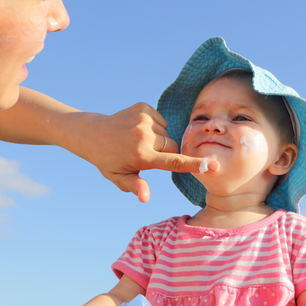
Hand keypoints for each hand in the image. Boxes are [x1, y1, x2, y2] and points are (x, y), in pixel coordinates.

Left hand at [80, 103, 218, 202]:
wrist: (92, 134)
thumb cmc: (108, 160)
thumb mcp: (119, 177)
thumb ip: (135, 186)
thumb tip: (145, 198)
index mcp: (141, 156)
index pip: (174, 162)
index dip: (195, 165)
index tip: (213, 165)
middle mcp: (144, 136)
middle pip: (173, 147)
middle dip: (166, 153)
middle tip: (147, 156)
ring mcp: (144, 119)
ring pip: (167, 134)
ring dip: (159, 140)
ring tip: (139, 142)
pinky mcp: (143, 107)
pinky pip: (161, 121)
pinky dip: (155, 127)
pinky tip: (138, 130)